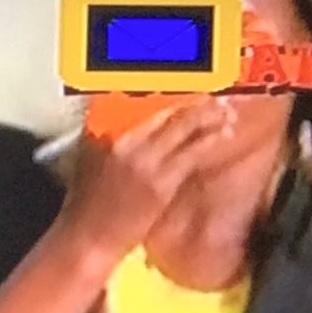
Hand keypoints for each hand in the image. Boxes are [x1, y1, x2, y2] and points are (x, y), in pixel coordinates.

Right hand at [56, 97, 236, 267]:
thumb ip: (110, 136)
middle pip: (165, 105)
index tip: (181, 73)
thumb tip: (132, 117)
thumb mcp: (91, 161)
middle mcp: (121, 139)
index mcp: (100, 131)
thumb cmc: (89, 205)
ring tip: (225, 110)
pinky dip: (212, 138)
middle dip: (193, 96)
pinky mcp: (160, 180)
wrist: (86, 239)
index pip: (135, 94)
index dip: (162, 80)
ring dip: (209, 115)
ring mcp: (142, 159)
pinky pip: (193, 151)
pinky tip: (224, 132)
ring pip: (184, 125)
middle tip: (213, 91)